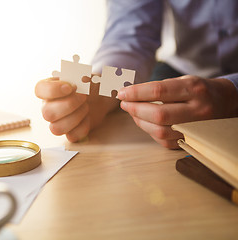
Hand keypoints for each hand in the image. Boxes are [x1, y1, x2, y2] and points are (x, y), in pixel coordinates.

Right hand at [35, 77, 118, 141]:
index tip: (70, 87)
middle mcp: (48, 106)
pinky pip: (71, 136)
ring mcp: (57, 121)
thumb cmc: (88, 85)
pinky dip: (83, 128)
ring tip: (86, 107)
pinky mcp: (69, 132)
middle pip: (47, 113)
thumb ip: (80, 76)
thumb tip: (78, 82)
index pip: (39, 90)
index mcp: (48, 89)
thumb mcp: (85, 75)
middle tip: (84, 97)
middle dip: (69, 105)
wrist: (100, 97)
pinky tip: (88, 118)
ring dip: (76, 117)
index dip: (53, 90)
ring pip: (56, 129)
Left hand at [117, 75, 237, 148]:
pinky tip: (144, 122)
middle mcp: (197, 110)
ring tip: (132, 112)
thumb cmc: (198, 90)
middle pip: (158, 114)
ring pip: (160, 131)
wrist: (225, 103)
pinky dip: (149, 131)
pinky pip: (164, 140)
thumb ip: (159, 87)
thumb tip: (129, 94)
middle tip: (124, 104)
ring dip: (140, 122)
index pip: (158, 91)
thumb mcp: (183, 81)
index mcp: (194, 89)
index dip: (136, 93)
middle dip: (135, 109)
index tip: (121, 93)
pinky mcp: (191, 141)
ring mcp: (196, 128)